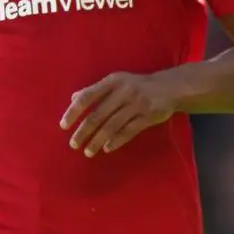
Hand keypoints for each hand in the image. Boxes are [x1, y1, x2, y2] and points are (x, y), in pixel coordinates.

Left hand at [60, 72, 175, 156]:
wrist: (169, 87)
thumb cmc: (137, 85)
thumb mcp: (116, 81)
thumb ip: (95, 90)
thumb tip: (73, 98)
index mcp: (112, 81)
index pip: (87, 97)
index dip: (74, 112)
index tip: (63, 126)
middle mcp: (123, 92)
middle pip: (97, 115)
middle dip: (83, 131)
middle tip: (74, 144)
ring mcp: (136, 104)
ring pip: (111, 126)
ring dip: (97, 141)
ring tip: (88, 152)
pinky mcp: (147, 116)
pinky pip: (128, 132)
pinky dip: (116, 141)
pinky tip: (107, 149)